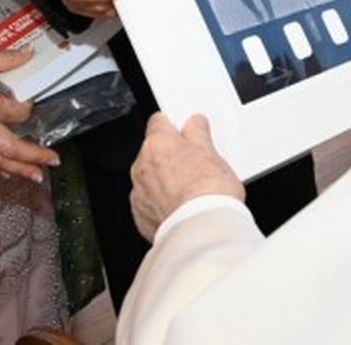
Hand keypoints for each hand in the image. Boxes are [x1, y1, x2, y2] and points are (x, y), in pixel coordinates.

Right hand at [0, 48, 58, 181]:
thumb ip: (7, 59)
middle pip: (12, 149)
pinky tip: (4, 171)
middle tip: (53, 161)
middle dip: (35, 157)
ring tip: (35, 176)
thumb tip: (28, 55)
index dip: (29, 106)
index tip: (31, 99)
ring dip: (18, 169)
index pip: (19, 112)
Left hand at [130, 114, 244, 241]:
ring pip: (151, 179)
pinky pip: (150, 203)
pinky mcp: (141, 217)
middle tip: (196, 165)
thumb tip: (194, 125)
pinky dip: (163, 204)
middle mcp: (141, 166)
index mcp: (158, 144)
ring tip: (192, 191)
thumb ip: (197, 133)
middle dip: (171, 156)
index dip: (174, 125)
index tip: (186, 130)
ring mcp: (139, 193)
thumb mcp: (212, 152)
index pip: (159, 121)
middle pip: (154, 152)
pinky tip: (183, 207)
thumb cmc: (208, 192)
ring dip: (165, 181)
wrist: (203, 229)